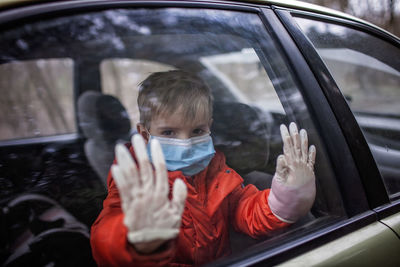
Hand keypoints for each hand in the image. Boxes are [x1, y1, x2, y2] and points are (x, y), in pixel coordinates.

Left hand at [111, 134, 186, 252]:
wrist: (149, 244)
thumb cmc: (164, 227)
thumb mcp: (178, 213)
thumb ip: (180, 197)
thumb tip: (181, 181)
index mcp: (162, 194)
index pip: (160, 170)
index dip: (157, 155)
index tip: (154, 142)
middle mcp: (149, 194)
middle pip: (144, 169)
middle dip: (140, 152)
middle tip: (136, 137)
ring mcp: (137, 199)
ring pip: (132, 176)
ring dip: (126, 160)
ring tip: (121, 147)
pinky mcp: (127, 205)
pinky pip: (122, 189)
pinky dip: (119, 178)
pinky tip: (115, 167)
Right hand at [268, 122, 315, 222]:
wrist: (294, 207)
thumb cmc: (284, 195)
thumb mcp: (278, 181)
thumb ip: (280, 168)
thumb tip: (282, 156)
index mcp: (292, 165)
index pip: (288, 146)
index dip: (286, 135)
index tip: (284, 127)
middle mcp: (300, 165)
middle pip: (297, 146)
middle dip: (294, 134)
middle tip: (293, 124)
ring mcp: (306, 169)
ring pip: (304, 151)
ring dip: (303, 140)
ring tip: (303, 131)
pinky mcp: (309, 174)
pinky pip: (311, 161)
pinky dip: (312, 154)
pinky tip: (312, 147)